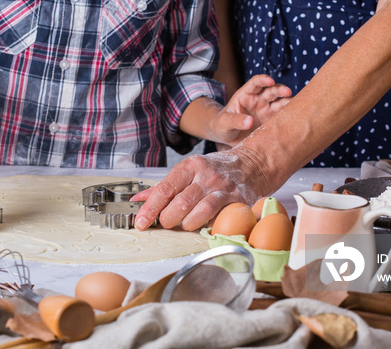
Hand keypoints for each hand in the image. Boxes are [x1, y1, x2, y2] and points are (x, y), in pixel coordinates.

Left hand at [132, 149, 266, 230]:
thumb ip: (164, 187)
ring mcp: (223, 188)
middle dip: (168, 219)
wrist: (252, 164)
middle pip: (180, 203)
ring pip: (199, 212)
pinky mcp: (237, 200)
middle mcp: (206, 175)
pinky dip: (206, 226)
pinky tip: (203, 225)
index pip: (165, 189)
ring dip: (186, 224)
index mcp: (190, 166)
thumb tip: (138, 200)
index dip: (150, 208)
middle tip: (166, 222)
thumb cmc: (215, 169)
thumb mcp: (188, 171)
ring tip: (184, 224)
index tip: (141, 223)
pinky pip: (218, 218)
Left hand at [212, 74, 291, 146]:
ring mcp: (267, 110)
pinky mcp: (272, 121)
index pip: (255, 83)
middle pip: (272, 91)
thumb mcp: (225, 122)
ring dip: (288, 102)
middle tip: (288, 92)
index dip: (263, 80)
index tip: (270, 81)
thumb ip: (235, 120)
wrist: (226, 136)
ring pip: (280, 102)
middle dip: (280, 90)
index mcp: (246, 95)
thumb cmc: (222, 125)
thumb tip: (250, 121)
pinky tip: (296, 118)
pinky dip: (290, 116)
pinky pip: (282, 117)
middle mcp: (259, 100)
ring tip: (297, 106)